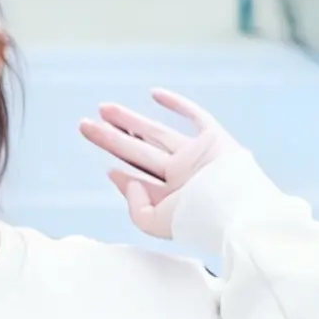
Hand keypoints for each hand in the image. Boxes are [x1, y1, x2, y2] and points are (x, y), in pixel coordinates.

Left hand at [78, 89, 239, 238]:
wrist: (234, 206)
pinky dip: (176, 104)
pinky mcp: (213, 136)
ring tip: (103, 109)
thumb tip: (124, 179)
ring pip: (156, 132)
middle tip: (84, 125)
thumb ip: (135, 208)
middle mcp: (180, 174)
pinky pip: (193, 114)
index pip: (140, 181)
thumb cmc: (198, 219)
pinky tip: (153, 94)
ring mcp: (196, 154)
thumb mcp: (155, 224)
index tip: (108, 168)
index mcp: (170, 197)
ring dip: (129, 121)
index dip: (121, 176)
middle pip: (138, 152)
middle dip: (110, 139)